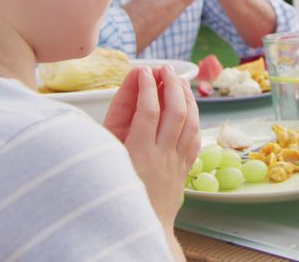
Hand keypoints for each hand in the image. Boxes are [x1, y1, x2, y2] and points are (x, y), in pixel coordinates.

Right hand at [103, 66, 200, 226]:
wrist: (138, 229)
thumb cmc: (114, 196)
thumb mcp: (104, 163)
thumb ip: (109, 131)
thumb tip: (120, 97)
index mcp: (138, 155)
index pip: (148, 112)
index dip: (147, 88)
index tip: (144, 71)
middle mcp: (161, 157)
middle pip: (175, 113)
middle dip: (171, 86)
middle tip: (165, 68)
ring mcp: (176, 163)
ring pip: (190, 123)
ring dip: (186, 98)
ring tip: (179, 79)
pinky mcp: (184, 169)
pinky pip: (195, 138)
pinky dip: (194, 117)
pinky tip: (189, 105)